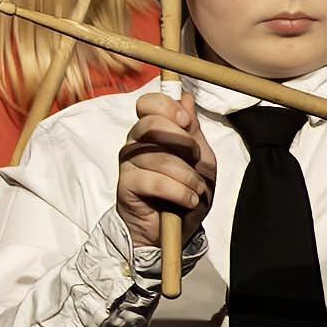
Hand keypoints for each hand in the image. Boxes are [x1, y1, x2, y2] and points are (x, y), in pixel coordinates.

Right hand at [116, 83, 213, 251]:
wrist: (176, 229)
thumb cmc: (185, 191)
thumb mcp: (200, 159)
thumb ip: (193, 130)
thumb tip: (185, 98)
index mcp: (152, 131)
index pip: (148, 103)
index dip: (168, 107)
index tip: (186, 122)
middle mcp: (136, 143)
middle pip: (151, 123)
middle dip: (183, 143)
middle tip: (195, 161)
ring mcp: (128, 164)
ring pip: (160, 157)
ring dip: (188, 177)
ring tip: (195, 191)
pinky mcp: (126, 186)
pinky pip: (154, 181)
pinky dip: (180, 193)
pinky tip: (187, 201)